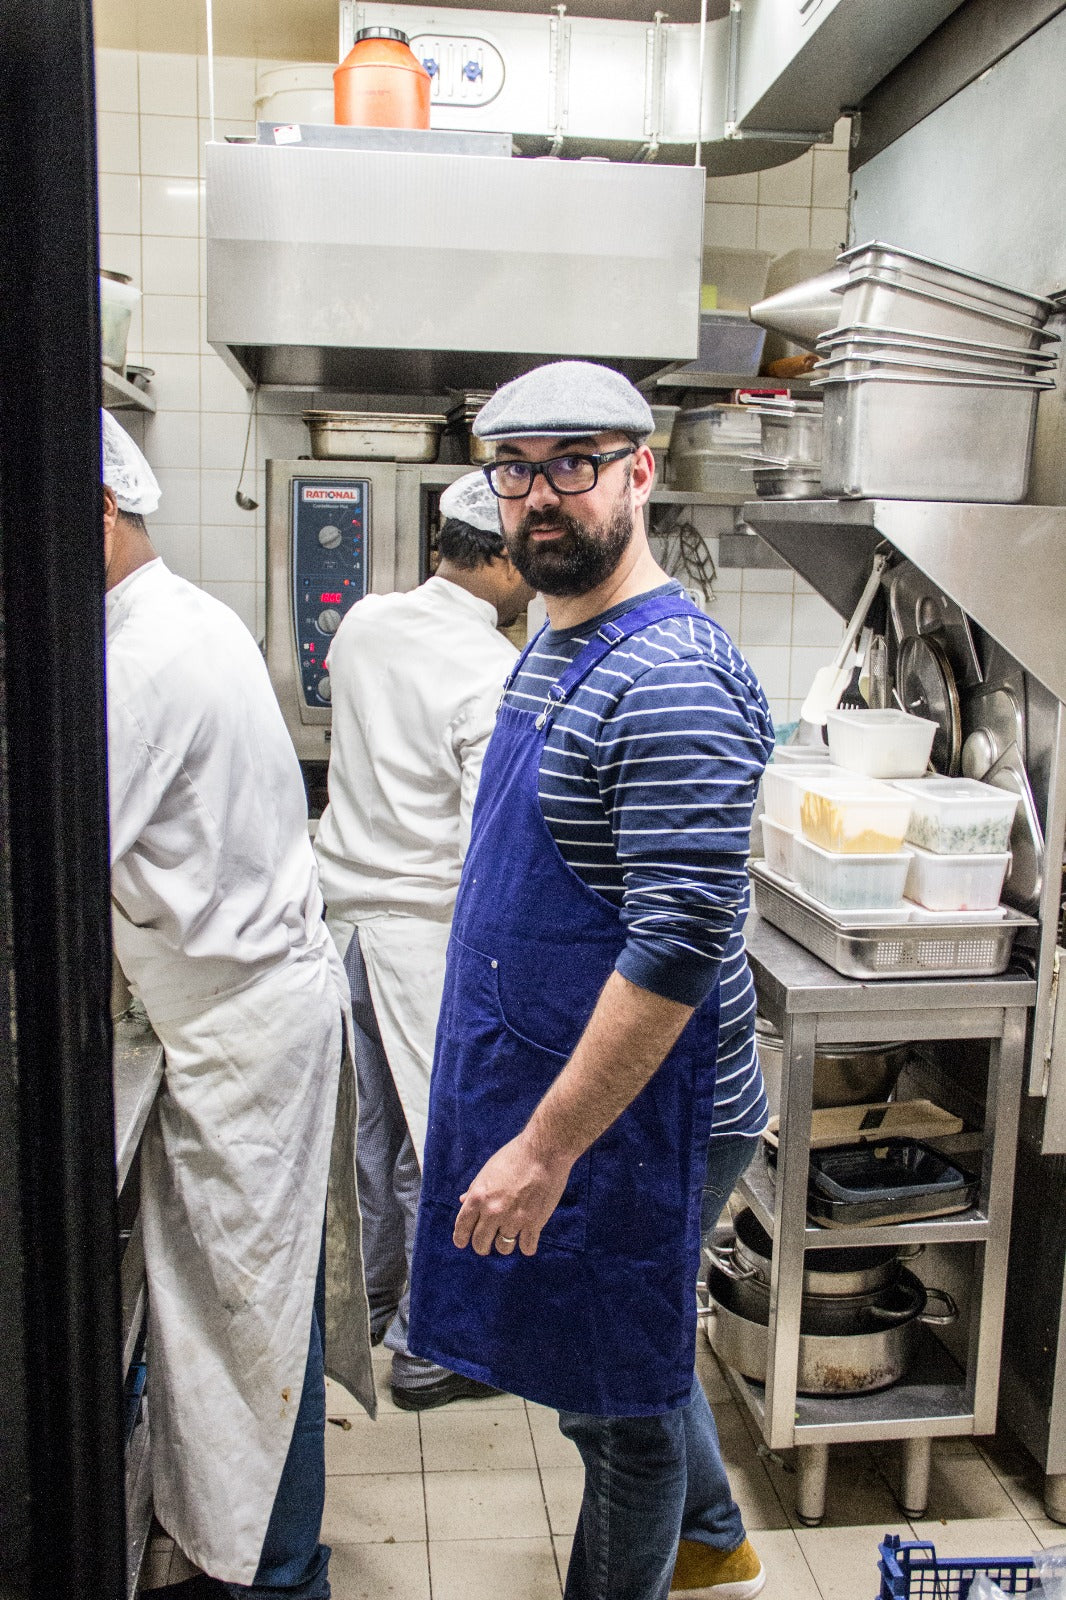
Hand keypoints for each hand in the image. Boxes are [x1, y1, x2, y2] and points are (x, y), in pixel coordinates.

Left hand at [453, 1133, 571, 1257]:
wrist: (544, 1151)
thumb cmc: (514, 1156)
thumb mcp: (488, 1170)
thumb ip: (475, 1188)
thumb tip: (463, 1201)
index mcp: (478, 1197)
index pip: (462, 1227)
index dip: (460, 1238)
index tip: (463, 1243)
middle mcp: (493, 1211)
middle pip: (480, 1243)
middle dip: (482, 1246)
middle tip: (487, 1243)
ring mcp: (514, 1219)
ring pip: (503, 1248)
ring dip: (505, 1244)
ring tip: (510, 1237)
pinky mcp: (534, 1223)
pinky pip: (526, 1247)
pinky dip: (526, 1246)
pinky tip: (528, 1239)